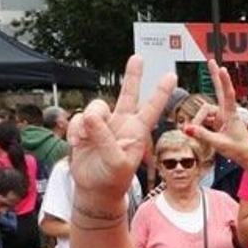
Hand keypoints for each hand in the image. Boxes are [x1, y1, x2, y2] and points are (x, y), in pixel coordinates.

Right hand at [68, 55, 176, 198]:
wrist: (94, 189)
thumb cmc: (112, 179)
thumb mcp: (115, 161)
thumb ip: (105, 138)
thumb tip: (92, 116)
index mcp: (137, 132)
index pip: (152, 108)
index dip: (160, 92)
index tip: (171, 75)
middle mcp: (122, 124)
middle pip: (128, 94)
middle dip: (133, 76)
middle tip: (138, 57)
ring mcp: (105, 125)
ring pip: (96, 107)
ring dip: (87, 122)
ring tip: (83, 141)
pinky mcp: (87, 128)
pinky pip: (79, 118)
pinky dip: (76, 130)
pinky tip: (76, 144)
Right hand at [186, 61, 247, 166]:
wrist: (247, 156)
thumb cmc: (237, 150)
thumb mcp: (218, 144)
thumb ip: (202, 135)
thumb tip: (187, 128)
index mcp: (231, 115)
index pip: (228, 95)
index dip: (224, 82)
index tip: (223, 68)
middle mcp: (227, 112)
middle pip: (219, 90)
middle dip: (214, 76)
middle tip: (211, 61)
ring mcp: (222, 116)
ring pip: (205, 111)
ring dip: (197, 119)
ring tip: (189, 131)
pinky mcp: (219, 121)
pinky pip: (205, 119)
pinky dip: (199, 124)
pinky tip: (193, 131)